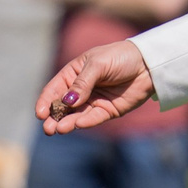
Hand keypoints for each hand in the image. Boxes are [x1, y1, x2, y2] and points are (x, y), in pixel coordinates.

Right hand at [37, 39, 154, 133]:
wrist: (147, 64)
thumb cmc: (120, 57)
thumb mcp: (98, 64)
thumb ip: (82, 83)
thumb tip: (68, 101)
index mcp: (73, 73)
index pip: (55, 89)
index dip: (46, 101)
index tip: (40, 113)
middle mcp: (81, 90)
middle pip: (63, 106)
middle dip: (54, 118)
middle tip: (47, 128)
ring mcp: (94, 101)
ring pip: (76, 115)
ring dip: (67, 123)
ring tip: (59, 129)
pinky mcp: (108, 111)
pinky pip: (94, 118)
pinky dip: (85, 122)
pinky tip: (77, 124)